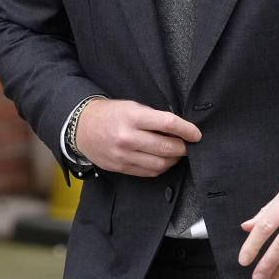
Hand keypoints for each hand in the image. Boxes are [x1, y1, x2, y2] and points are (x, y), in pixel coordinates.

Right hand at [74, 99, 199, 176]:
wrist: (82, 128)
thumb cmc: (111, 114)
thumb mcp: (132, 106)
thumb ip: (154, 117)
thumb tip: (180, 129)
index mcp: (132, 117)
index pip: (168, 124)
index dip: (187, 130)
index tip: (197, 134)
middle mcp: (128, 137)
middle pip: (167, 147)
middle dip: (184, 147)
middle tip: (189, 145)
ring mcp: (124, 155)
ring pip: (160, 163)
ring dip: (174, 159)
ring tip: (176, 152)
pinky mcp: (121, 168)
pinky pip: (149, 172)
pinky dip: (161, 167)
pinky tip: (163, 160)